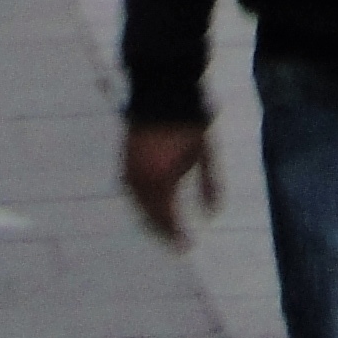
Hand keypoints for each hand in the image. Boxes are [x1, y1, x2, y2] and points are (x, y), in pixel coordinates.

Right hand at [122, 121, 219, 246]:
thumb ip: (209, 182)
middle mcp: (140, 178)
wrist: (161, 90)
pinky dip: (140, 204)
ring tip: (163, 230)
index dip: (175, 234)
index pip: (166, 216)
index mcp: (159, 178)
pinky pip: (131, 192)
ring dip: (149, 220)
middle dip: (161, 231)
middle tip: (175, 244)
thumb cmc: (188, 120)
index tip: (186, 247)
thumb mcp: (204, 151)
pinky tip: (150, 208)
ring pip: (138, 205)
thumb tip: (213, 213)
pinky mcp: (124, 160)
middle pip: (149, 214)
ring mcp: (129, 169)